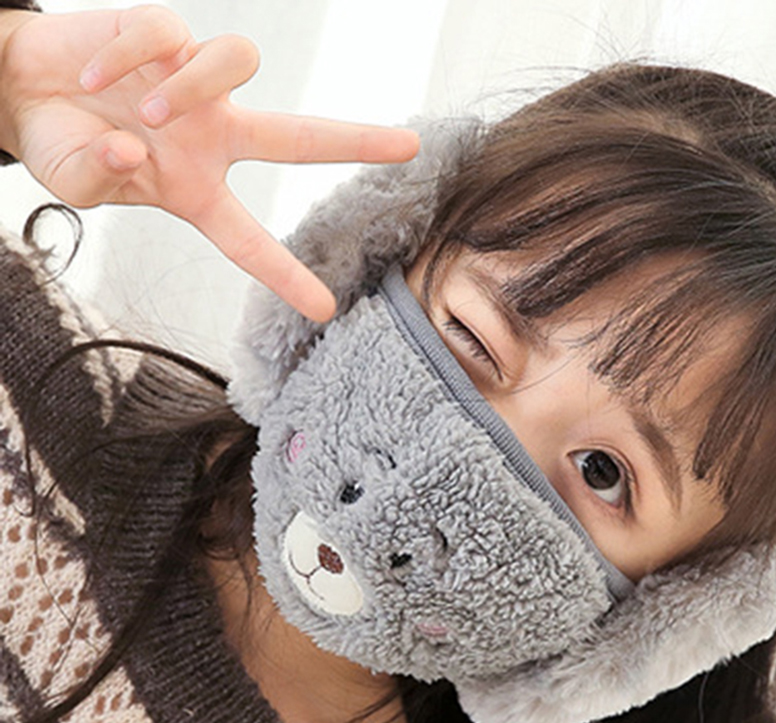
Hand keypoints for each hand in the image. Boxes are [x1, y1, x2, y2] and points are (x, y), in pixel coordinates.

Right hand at [0, 6, 418, 321]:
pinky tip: (97, 74)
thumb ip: (99, 178)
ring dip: (191, 87)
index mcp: (197, 189)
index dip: (285, 275)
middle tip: (409, 147)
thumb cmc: (61, 141)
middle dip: (354, 140)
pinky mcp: (164, 34)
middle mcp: (212, 137)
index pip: (248, 241)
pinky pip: (167, 32)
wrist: (19, 87)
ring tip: (144, 113)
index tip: (325, 310)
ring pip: (238, 62)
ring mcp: (193, 83)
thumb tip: (136, 151)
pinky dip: (129, 54)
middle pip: (299, 137)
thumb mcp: (75, 180)